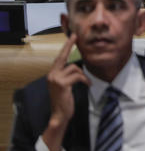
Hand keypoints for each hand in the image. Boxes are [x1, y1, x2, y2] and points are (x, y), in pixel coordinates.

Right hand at [42, 35, 90, 150]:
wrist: (59, 115)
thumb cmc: (64, 100)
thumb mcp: (64, 85)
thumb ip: (66, 75)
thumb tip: (76, 66)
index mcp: (52, 74)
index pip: (59, 58)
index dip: (65, 47)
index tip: (71, 37)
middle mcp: (51, 74)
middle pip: (63, 57)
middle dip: (69, 45)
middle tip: (75, 36)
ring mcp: (56, 79)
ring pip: (75, 68)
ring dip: (83, 75)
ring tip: (86, 82)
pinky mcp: (62, 84)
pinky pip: (78, 76)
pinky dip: (85, 79)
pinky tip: (87, 85)